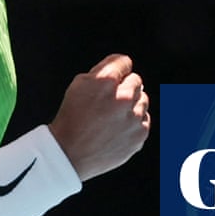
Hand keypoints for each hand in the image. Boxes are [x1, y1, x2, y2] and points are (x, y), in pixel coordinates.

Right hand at [48, 53, 150, 181]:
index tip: (114, 76)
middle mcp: (123, 98)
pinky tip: (118, 127)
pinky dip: (134, 122)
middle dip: (125, 86)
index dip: (118, 68)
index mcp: (106, 81)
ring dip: (132, 104)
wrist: (70, 153)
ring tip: (112, 115)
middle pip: (136, 81)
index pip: (124, 62)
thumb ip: (103, 69)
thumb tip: (123, 64)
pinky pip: (144, 120)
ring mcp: (133, 118)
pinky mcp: (139, 135)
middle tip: (109, 100)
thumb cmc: (72, 117)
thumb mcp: (79, 84)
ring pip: (143, 100)